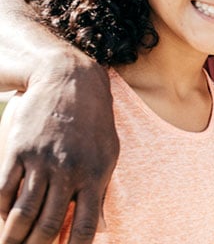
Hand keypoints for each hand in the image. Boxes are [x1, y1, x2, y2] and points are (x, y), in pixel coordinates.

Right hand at [0, 59, 117, 243]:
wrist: (69, 81)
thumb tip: (97, 229)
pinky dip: (1, 210)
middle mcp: (68, 172)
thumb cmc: (93, 122)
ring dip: (11, 237)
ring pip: (21, 213)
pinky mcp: (18, 151)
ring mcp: (41, 162)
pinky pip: (4, 191)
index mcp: (95, 176)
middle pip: (46, 226)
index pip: (82, 227)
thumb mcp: (108, 153)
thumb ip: (102, 190)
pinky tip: (3, 218)